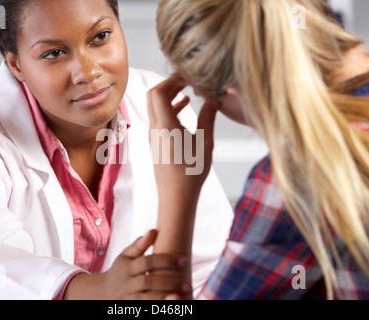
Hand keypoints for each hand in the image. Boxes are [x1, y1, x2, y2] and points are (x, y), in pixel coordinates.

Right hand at [64, 230, 190, 299]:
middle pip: (148, 281)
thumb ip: (139, 245)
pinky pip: (143, 308)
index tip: (185, 261)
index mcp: (128, 267)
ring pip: (144, 298)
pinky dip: (156, 307)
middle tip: (188, 284)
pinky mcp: (129, 307)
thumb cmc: (120, 270)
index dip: (166, 261)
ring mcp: (127, 297)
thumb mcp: (125, 256)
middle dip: (169, 282)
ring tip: (179, 297)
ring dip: (162, 298)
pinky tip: (170, 305)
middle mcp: (127, 282)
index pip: (147, 261)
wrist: (102, 293)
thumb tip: (153, 231)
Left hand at [147, 73, 219, 198]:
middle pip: (154, 95)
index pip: (159, 92)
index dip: (171, 79)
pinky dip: (170, 107)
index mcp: (166, 126)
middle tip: (188, 78)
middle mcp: (155, 128)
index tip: (187, 73)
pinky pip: (159, 117)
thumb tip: (214, 99)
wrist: (176, 197)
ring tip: (188, 88)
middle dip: (169, 83)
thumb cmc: (192, 173)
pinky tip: (185, 105)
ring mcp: (154, 135)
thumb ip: (208, 117)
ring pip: (155, 106)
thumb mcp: (205, 143)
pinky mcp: (156, 141)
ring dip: (169, 94)